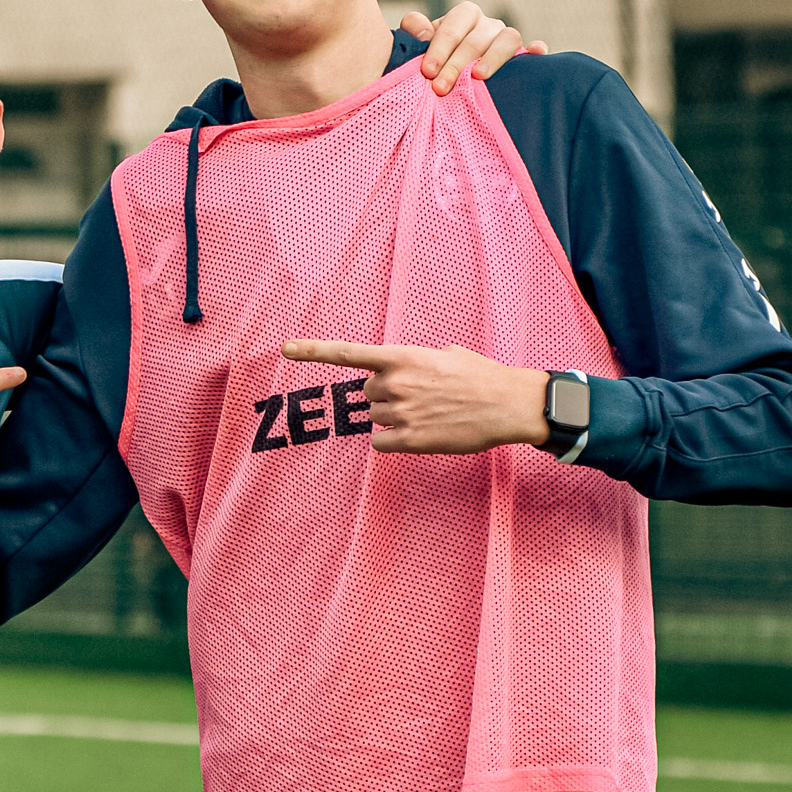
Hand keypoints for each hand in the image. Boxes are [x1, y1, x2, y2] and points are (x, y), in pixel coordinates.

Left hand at [281, 341, 548, 455]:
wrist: (506, 404)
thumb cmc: (480, 376)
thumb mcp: (446, 354)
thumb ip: (415, 361)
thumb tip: (403, 371)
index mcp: (402, 357)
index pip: (348, 353)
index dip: (313, 351)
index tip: (285, 349)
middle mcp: (394, 384)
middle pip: (367, 393)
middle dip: (387, 394)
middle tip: (419, 396)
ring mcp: (400, 413)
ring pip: (376, 418)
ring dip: (395, 417)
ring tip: (428, 413)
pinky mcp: (409, 439)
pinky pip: (381, 441)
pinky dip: (394, 440)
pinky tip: (420, 433)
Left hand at [399, 3, 548, 94]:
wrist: (452, 79)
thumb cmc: (435, 61)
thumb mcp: (419, 46)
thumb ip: (413, 33)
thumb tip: (422, 32)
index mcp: (464, 16)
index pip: (454, 25)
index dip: (440, 47)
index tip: (427, 71)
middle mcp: (488, 25)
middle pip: (477, 38)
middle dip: (457, 64)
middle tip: (441, 88)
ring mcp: (506, 39)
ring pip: (508, 38)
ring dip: (493, 57)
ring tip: (479, 77)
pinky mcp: (523, 58)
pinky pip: (534, 50)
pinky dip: (536, 50)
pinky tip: (535, 53)